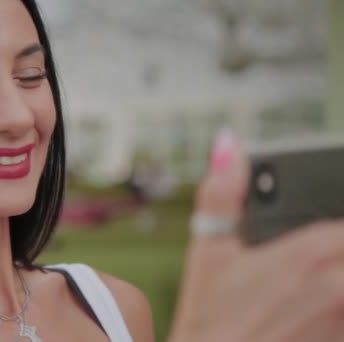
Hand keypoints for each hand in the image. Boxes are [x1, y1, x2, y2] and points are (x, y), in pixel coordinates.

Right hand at [168, 129, 343, 341]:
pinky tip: (313, 311)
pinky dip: (338, 310)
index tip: (323, 235)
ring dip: (339, 278)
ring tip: (309, 288)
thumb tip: (228, 143)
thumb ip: (223, 192)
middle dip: (337, 252)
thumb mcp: (208, 251)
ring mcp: (343, 323)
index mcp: (308, 255)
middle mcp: (337, 288)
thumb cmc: (211, 319)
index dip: (337, 222)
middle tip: (307, 264)